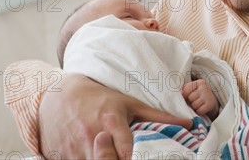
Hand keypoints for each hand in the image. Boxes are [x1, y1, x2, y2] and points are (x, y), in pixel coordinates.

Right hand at [39, 73, 193, 158]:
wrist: (60, 95)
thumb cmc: (100, 99)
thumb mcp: (129, 103)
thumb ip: (158, 116)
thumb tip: (189, 124)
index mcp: (111, 120)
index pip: (126, 149)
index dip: (135, 158)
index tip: (145, 158)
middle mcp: (92, 135)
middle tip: (127, 158)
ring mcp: (75, 148)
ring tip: (112, 157)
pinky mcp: (62, 157)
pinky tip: (96, 158)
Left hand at [182, 79, 218, 119]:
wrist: (212, 103)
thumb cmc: (199, 96)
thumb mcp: (193, 90)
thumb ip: (185, 90)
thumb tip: (175, 94)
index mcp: (199, 82)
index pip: (186, 89)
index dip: (184, 96)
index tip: (186, 98)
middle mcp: (204, 87)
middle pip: (190, 98)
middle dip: (190, 102)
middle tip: (195, 102)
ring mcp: (208, 95)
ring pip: (194, 105)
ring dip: (194, 108)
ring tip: (198, 105)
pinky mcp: (210, 104)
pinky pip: (199, 111)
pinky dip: (198, 112)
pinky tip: (201, 109)